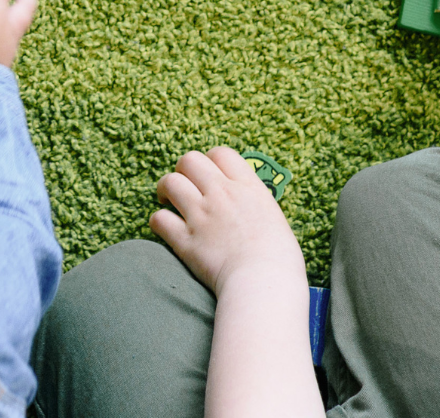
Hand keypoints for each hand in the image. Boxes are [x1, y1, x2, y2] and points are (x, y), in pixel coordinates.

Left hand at [150, 147, 305, 297]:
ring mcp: (201, 215)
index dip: (211, 159)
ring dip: (165, 188)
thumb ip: (256, 206)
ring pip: (170, 182)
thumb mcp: (276, 221)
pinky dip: (158, 221)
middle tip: (185, 184)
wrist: (266, 285)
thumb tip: (249, 207)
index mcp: (247, 188)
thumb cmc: (281, 261)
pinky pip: (159, 219)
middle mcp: (221, 194)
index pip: (222, 153)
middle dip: (183, 169)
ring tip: (167, 199)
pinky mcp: (186, 240)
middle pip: (190, 160)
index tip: (209, 172)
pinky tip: (164, 227)